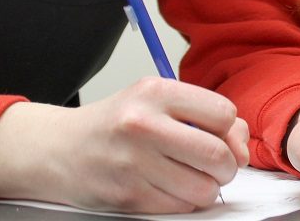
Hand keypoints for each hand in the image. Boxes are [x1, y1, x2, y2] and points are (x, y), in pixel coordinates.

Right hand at [0, 77, 248, 213]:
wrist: (57, 148)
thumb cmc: (115, 123)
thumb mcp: (156, 100)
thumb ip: (204, 114)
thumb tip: (241, 144)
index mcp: (156, 92)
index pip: (223, 113)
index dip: (230, 129)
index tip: (220, 135)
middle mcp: (143, 124)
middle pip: (218, 154)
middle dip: (228, 165)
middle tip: (219, 166)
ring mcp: (133, 162)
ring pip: (203, 188)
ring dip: (208, 188)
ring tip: (193, 177)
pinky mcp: (127, 195)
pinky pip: (179, 207)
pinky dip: (185, 202)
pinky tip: (171, 188)